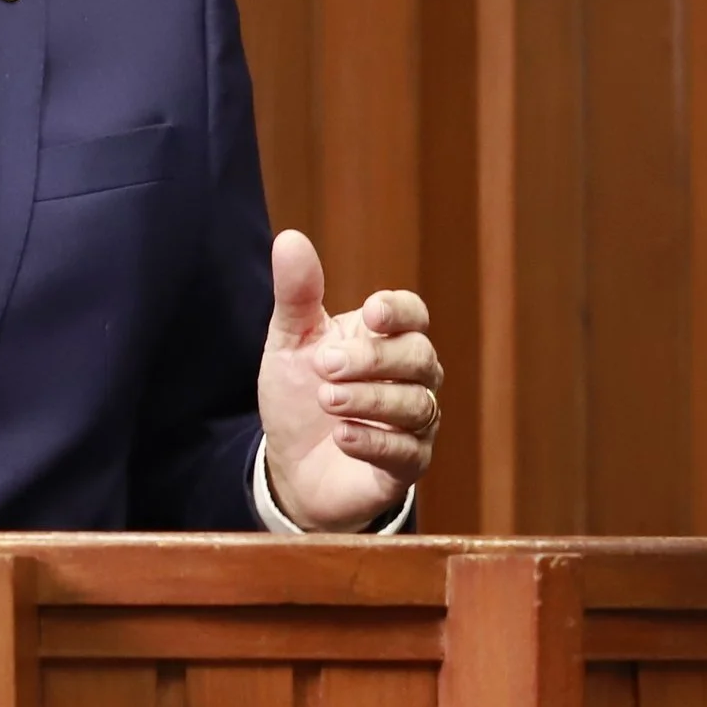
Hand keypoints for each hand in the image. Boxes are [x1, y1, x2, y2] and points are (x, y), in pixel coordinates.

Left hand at [255, 229, 441, 530]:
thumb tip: (289, 239)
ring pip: (416, 405)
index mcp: (386, 341)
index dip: (399, 311)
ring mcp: (414, 424)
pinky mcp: (405, 467)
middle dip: (373, 359)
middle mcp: (412, 379)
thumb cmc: (299, 398)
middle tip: (324, 365)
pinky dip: (375, 442)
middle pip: (418, 356)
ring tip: (328, 400)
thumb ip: (296, 296)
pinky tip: (342, 436)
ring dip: (371, 400)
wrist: (289, 467)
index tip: (371, 313)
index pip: (413, 315)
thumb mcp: (290, 344)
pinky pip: (407, 452)